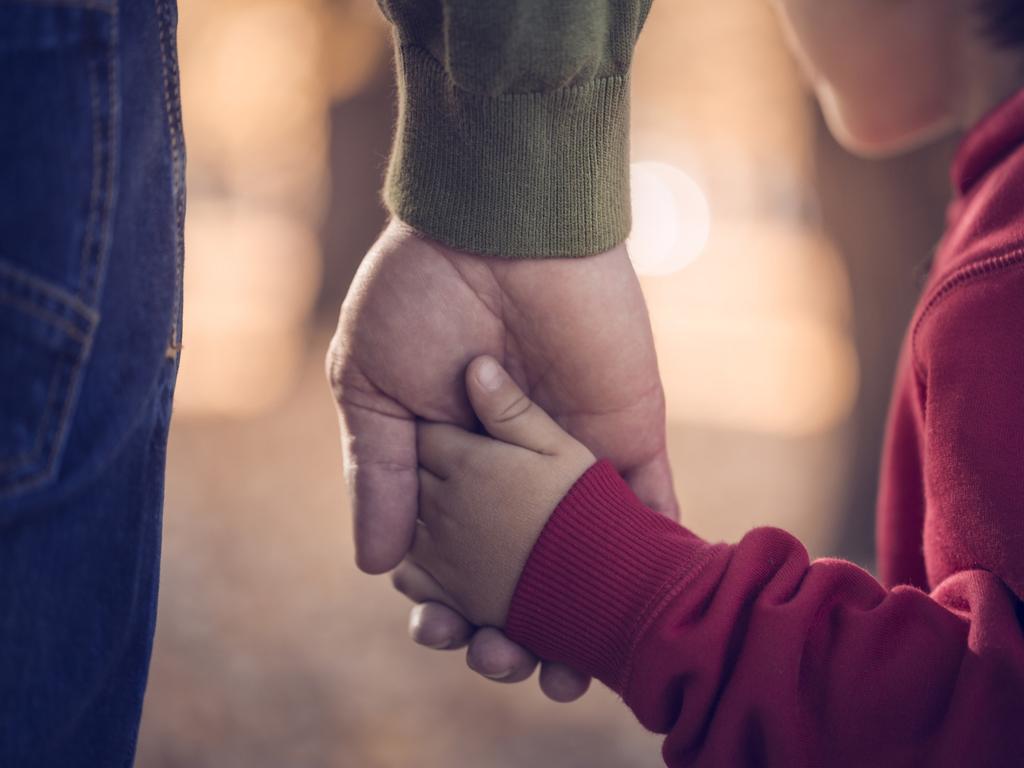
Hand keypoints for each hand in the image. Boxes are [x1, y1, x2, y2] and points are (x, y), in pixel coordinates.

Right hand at [327, 220, 675, 699]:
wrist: (497, 224)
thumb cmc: (420, 294)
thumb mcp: (371, 384)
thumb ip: (380, 473)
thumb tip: (375, 569)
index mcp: (447, 460)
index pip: (446, 554)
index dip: (440, 604)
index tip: (436, 634)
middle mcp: (511, 469)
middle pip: (516, 571)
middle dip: (507, 626)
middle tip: (500, 661)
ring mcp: (571, 457)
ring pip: (581, 559)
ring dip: (577, 618)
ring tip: (564, 677)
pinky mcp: (626, 437)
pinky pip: (647, 510)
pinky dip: (647, 565)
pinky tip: (636, 622)